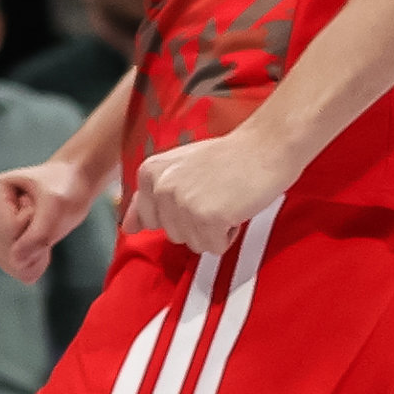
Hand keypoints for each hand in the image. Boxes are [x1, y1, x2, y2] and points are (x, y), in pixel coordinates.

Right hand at [0, 152, 102, 281]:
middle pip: (9, 248)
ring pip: (14, 263)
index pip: (10, 228)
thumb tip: (17, 261)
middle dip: (34, 235)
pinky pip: (21, 272)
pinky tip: (36, 237)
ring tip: (37, 221)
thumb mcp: (57, 204)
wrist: (66, 187)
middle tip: (40, 212)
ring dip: (37, 247)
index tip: (36, 200)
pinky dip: (37, 260)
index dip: (33, 218)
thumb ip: (39, 233)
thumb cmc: (62, 187)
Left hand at [124, 127, 293, 256]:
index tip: (197, 191)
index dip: (180, 212)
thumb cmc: (229, 158)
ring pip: (195, 244)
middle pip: (174, 235)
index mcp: (149, 173)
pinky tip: (236, 207)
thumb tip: (126, 228)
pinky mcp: (206, 217)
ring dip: (215, 229)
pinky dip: (229, 234)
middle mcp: (161, 187)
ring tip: (227, 199)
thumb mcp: (180, 170)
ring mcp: (182, 203)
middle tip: (217, 193)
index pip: (151, 219)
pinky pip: (215, 247)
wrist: (266, 146)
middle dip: (199, 222)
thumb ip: (151, 199)